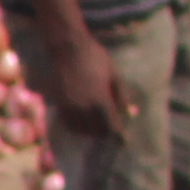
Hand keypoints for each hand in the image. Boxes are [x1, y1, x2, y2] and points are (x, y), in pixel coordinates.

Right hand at [41, 27, 131, 143]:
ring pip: (81, 131)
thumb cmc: (95, 57)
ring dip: (90, 130)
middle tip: (110, 126)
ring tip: (97, 123)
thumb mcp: (115, 74)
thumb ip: (122, 96)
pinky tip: (83, 119)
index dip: (119, 136)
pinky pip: (68, 124)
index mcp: (100, 100)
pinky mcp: (59, 104)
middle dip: (105, 132)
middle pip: (96, 132)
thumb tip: (130, 113)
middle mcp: (83, 108)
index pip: (111, 127)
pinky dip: (77, 126)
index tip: (123, 142)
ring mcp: (69, 107)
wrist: (68, 47)